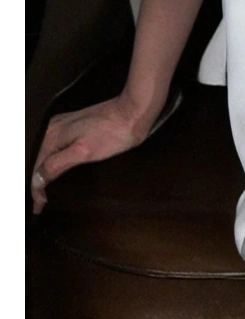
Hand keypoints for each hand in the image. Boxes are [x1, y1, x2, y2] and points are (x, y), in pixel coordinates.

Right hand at [30, 92, 150, 214]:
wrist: (134, 112)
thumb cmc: (113, 132)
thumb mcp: (83, 152)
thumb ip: (56, 165)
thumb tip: (37, 179)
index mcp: (52, 134)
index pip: (36, 168)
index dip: (36, 190)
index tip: (39, 207)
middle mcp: (55, 128)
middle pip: (39, 161)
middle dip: (38, 182)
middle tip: (39, 203)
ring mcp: (66, 125)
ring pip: (48, 154)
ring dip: (45, 172)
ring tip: (45, 191)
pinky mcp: (78, 126)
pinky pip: (59, 148)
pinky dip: (55, 162)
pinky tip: (59, 169)